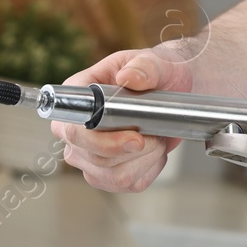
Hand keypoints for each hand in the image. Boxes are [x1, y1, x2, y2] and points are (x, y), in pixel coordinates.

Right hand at [52, 47, 194, 192]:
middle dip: (135, 151)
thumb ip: (144, 66)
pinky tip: (155, 151)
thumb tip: (128, 77)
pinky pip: (128, 184)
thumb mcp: (156, 62)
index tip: (135, 139)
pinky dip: (149, 169)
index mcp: (77, 98)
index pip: (72, 130)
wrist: (174, 89)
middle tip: (157, 133)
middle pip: (94, 159)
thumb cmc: (157, 72)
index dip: (101, 141)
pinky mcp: (108, 173)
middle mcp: (76, 130)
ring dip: (145, 160)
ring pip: (113, 177)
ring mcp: (89, 155)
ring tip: (158, 138)